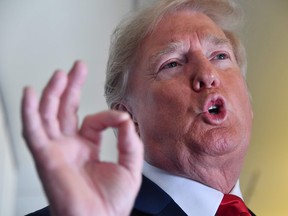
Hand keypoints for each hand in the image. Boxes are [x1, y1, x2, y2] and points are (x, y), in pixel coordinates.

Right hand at [21, 61, 142, 215]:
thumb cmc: (112, 202)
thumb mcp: (130, 166)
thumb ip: (130, 140)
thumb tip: (125, 118)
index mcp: (87, 148)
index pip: (93, 120)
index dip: (107, 115)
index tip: (120, 118)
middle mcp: (69, 146)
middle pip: (65, 110)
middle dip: (70, 87)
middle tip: (76, 68)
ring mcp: (57, 150)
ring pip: (49, 114)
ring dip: (53, 93)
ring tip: (61, 74)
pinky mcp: (46, 156)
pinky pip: (34, 130)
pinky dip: (29, 111)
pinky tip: (30, 93)